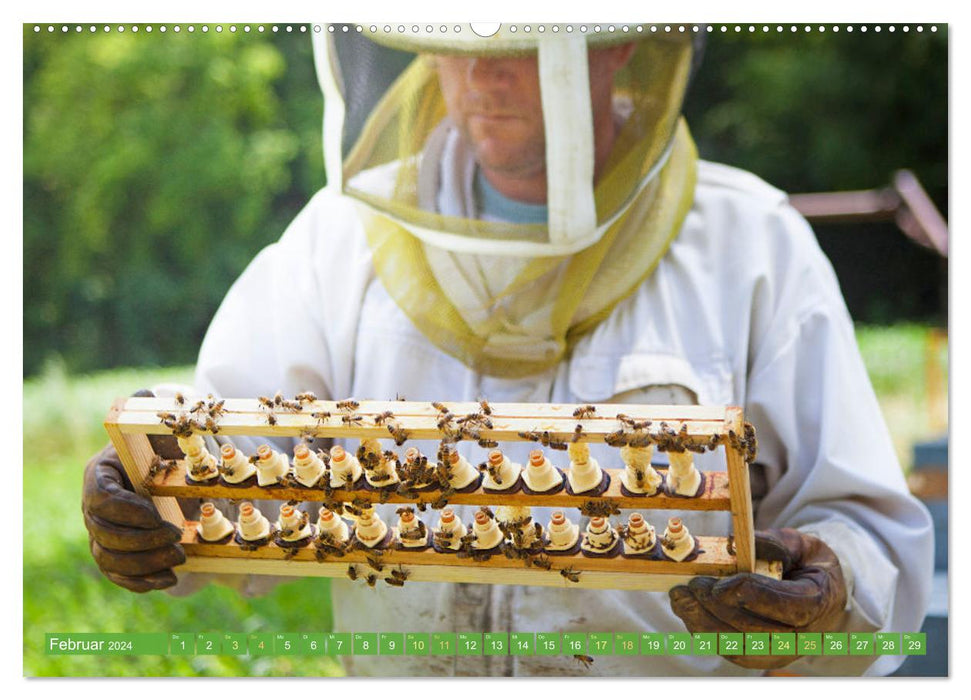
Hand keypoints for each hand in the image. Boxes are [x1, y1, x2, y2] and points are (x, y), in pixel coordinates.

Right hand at [82, 390, 185, 591]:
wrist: (162, 473)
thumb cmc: (160, 449)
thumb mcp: (160, 432)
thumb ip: (151, 416)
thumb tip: (146, 396)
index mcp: (99, 474)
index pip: (100, 498)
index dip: (127, 511)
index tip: (157, 515)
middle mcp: (93, 507)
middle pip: (104, 533)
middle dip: (141, 541)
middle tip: (176, 539)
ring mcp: (100, 532)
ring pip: (110, 557)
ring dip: (145, 563)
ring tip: (180, 559)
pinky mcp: (113, 554)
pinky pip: (117, 575)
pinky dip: (141, 582)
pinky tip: (169, 579)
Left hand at [668, 528, 846, 669]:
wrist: (820, 596)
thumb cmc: (807, 565)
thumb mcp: (800, 544)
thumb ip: (772, 542)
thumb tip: (734, 543)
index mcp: (819, 601)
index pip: (788, 606)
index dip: (752, 596)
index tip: (720, 584)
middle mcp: (803, 635)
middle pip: (755, 631)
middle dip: (716, 608)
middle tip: (692, 585)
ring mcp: (781, 652)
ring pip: (737, 646)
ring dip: (702, 623)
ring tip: (680, 597)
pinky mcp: (760, 657)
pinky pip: (729, 650)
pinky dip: (704, 632)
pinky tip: (686, 610)